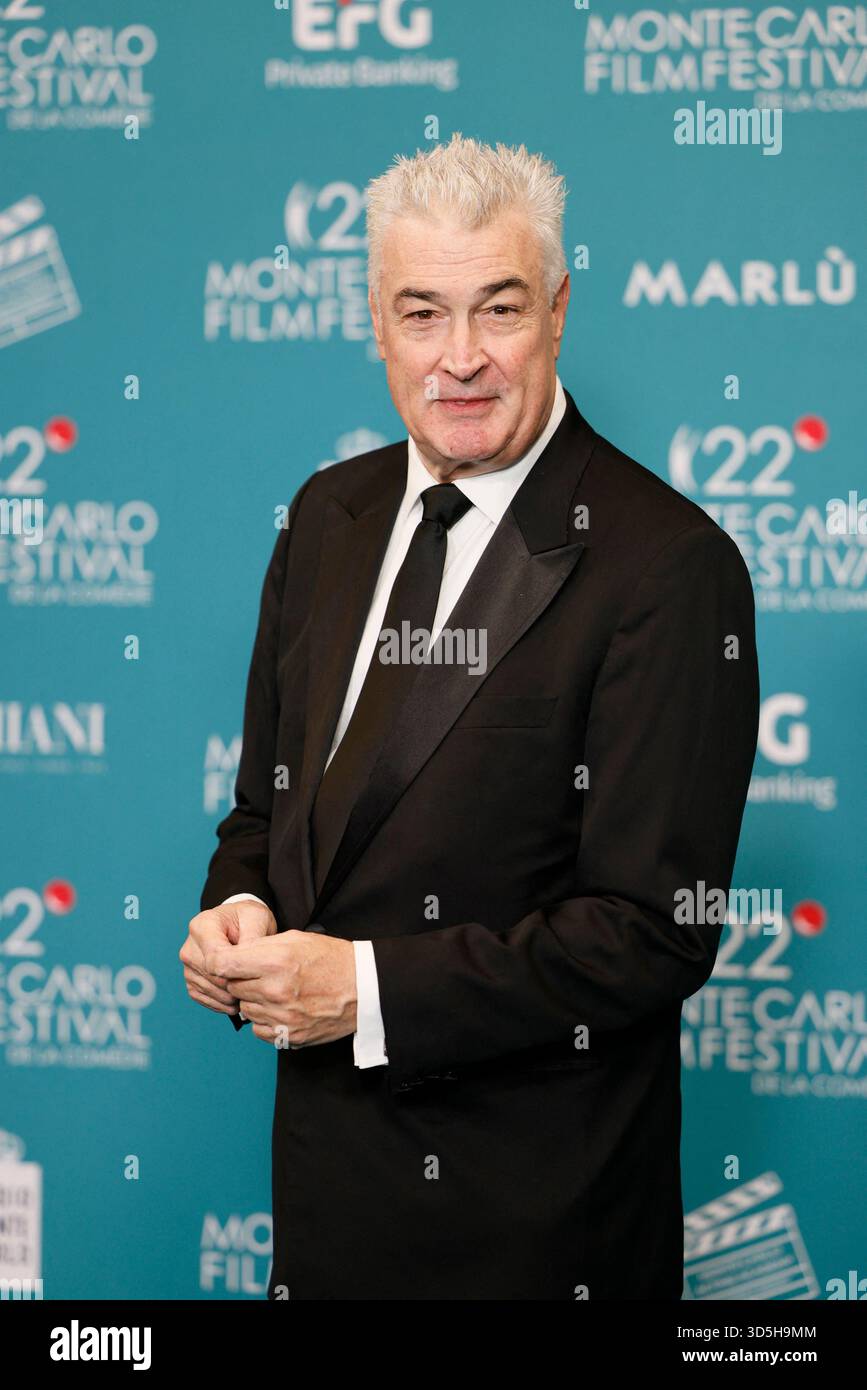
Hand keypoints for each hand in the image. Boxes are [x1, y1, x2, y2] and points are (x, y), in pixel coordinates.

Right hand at [180, 899, 276, 1015]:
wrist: (238, 924)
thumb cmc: (247, 918)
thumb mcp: (256, 917)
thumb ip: (252, 938)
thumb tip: (248, 963)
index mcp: (202, 926)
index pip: (215, 959)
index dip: (236, 970)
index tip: (253, 969)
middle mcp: (189, 947)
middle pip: (213, 977)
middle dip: (237, 984)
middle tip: (257, 981)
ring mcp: (188, 967)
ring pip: (211, 991)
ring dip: (233, 996)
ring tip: (251, 986)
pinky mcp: (191, 982)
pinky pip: (206, 1000)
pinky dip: (224, 1003)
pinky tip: (239, 995)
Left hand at [204, 930, 356, 1047]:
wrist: (364, 987)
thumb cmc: (331, 959)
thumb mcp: (295, 939)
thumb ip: (260, 947)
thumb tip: (232, 956)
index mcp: (275, 962)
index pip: (222, 964)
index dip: (220, 961)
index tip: (226, 961)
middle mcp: (275, 991)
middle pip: (232, 987)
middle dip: (241, 979)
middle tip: (261, 973)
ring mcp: (282, 1016)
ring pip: (245, 1008)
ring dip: (253, 1000)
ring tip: (275, 989)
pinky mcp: (290, 1035)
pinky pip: (258, 1029)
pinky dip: (264, 1019)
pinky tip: (281, 1007)